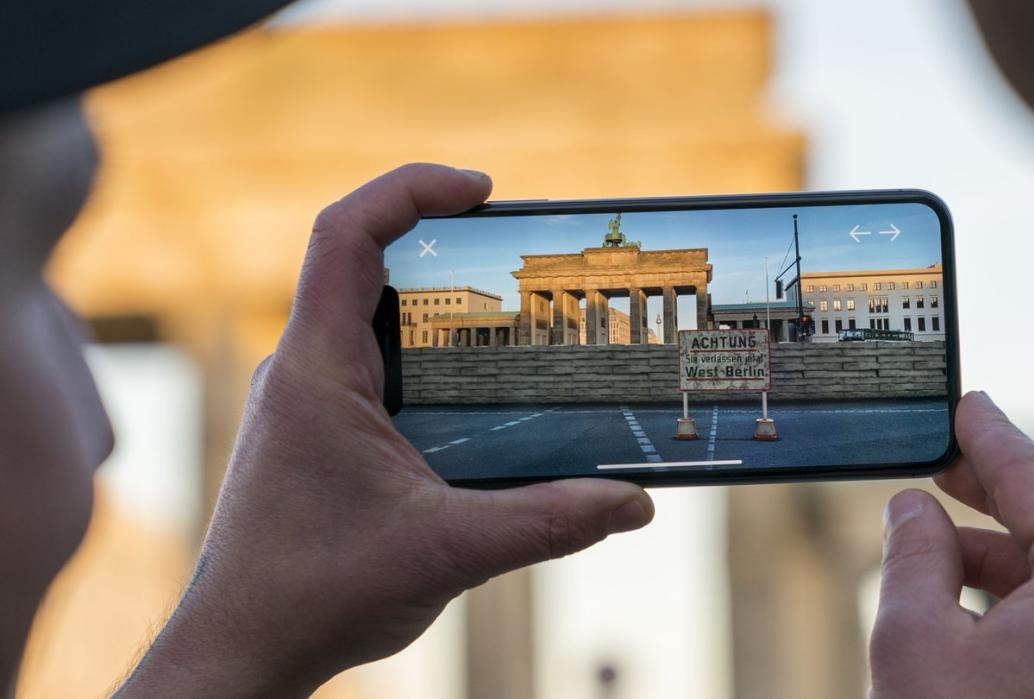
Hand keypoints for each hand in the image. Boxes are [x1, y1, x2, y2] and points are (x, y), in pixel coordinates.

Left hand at [117, 164, 654, 696]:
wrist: (242, 651)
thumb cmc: (314, 595)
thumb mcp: (446, 552)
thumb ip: (546, 521)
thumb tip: (635, 501)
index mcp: (318, 369)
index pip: (345, 234)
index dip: (411, 189)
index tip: (483, 191)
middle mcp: (305, 370)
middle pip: (367, 264)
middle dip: (444, 245)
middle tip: (524, 256)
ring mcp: (310, 402)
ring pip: (374, 321)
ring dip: (440, 310)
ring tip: (516, 324)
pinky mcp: (322, 434)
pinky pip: (377, 370)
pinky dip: (431, 364)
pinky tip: (484, 402)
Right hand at [869, 392, 1033, 697]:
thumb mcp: (917, 638)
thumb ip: (914, 555)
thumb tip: (912, 509)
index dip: (990, 437)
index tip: (965, 405)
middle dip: (993, 493)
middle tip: (939, 465)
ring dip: (997, 554)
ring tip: (931, 548)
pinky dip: (1020, 599)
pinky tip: (965, 601)